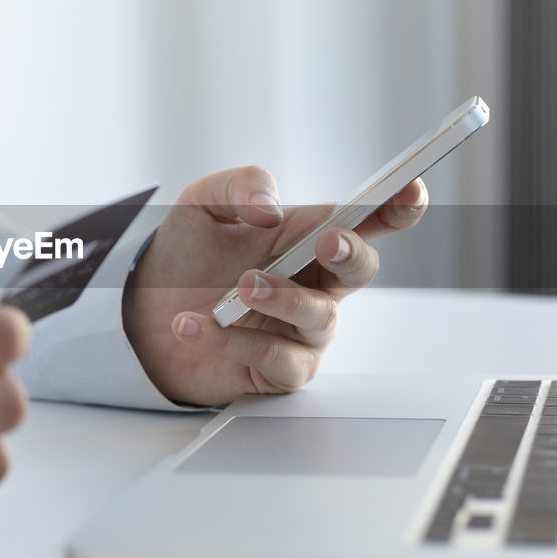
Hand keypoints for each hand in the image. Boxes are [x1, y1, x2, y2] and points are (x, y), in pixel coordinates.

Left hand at [124, 166, 426, 405]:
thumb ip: (239, 187)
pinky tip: (193, 323)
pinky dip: (232, 339)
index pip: (366, 219)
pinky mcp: (279, 370)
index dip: (397, 206)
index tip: (411, 190)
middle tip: (327, 241)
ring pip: (319, 316)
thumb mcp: (202, 204)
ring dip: (282, 298)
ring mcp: (303, 330)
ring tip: (239, 287)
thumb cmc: (188, 255)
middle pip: (361, 268)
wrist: (145, 312)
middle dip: (351, 252)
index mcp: (309, 236)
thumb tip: (270, 208)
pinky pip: (276, 359)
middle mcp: (316, 283)